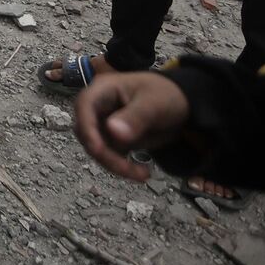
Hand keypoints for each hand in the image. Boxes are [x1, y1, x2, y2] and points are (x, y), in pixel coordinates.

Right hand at [73, 72, 191, 180]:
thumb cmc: (166, 95)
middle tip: (127, 169)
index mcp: (103, 90)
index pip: (84, 107)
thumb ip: (135, 117)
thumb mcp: (155, 103)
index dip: (87, 129)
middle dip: (104, 153)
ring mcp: (102, 124)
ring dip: (114, 164)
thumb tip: (113, 132)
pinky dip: (121, 167)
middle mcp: (97, 107)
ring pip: (95, 148)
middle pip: (86, 132)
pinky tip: (141, 172)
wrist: (180, 104)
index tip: (98, 150)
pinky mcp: (110, 139)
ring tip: (142, 174)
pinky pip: (108, 156)